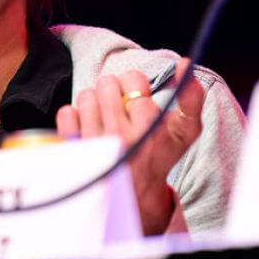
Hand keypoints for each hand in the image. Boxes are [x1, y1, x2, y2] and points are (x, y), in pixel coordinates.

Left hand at [55, 59, 203, 234]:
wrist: (137, 195)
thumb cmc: (159, 155)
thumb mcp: (184, 132)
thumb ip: (191, 98)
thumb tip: (186, 63)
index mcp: (149, 129)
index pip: (135, 81)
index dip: (136, 84)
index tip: (138, 95)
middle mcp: (122, 139)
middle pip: (107, 83)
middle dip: (115, 89)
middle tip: (120, 105)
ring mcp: (95, 145)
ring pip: (86, 95)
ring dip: (95, 102)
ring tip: (105, 117)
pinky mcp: (75, 150)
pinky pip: (66, 113)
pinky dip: (75, 117)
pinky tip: (89, 129)